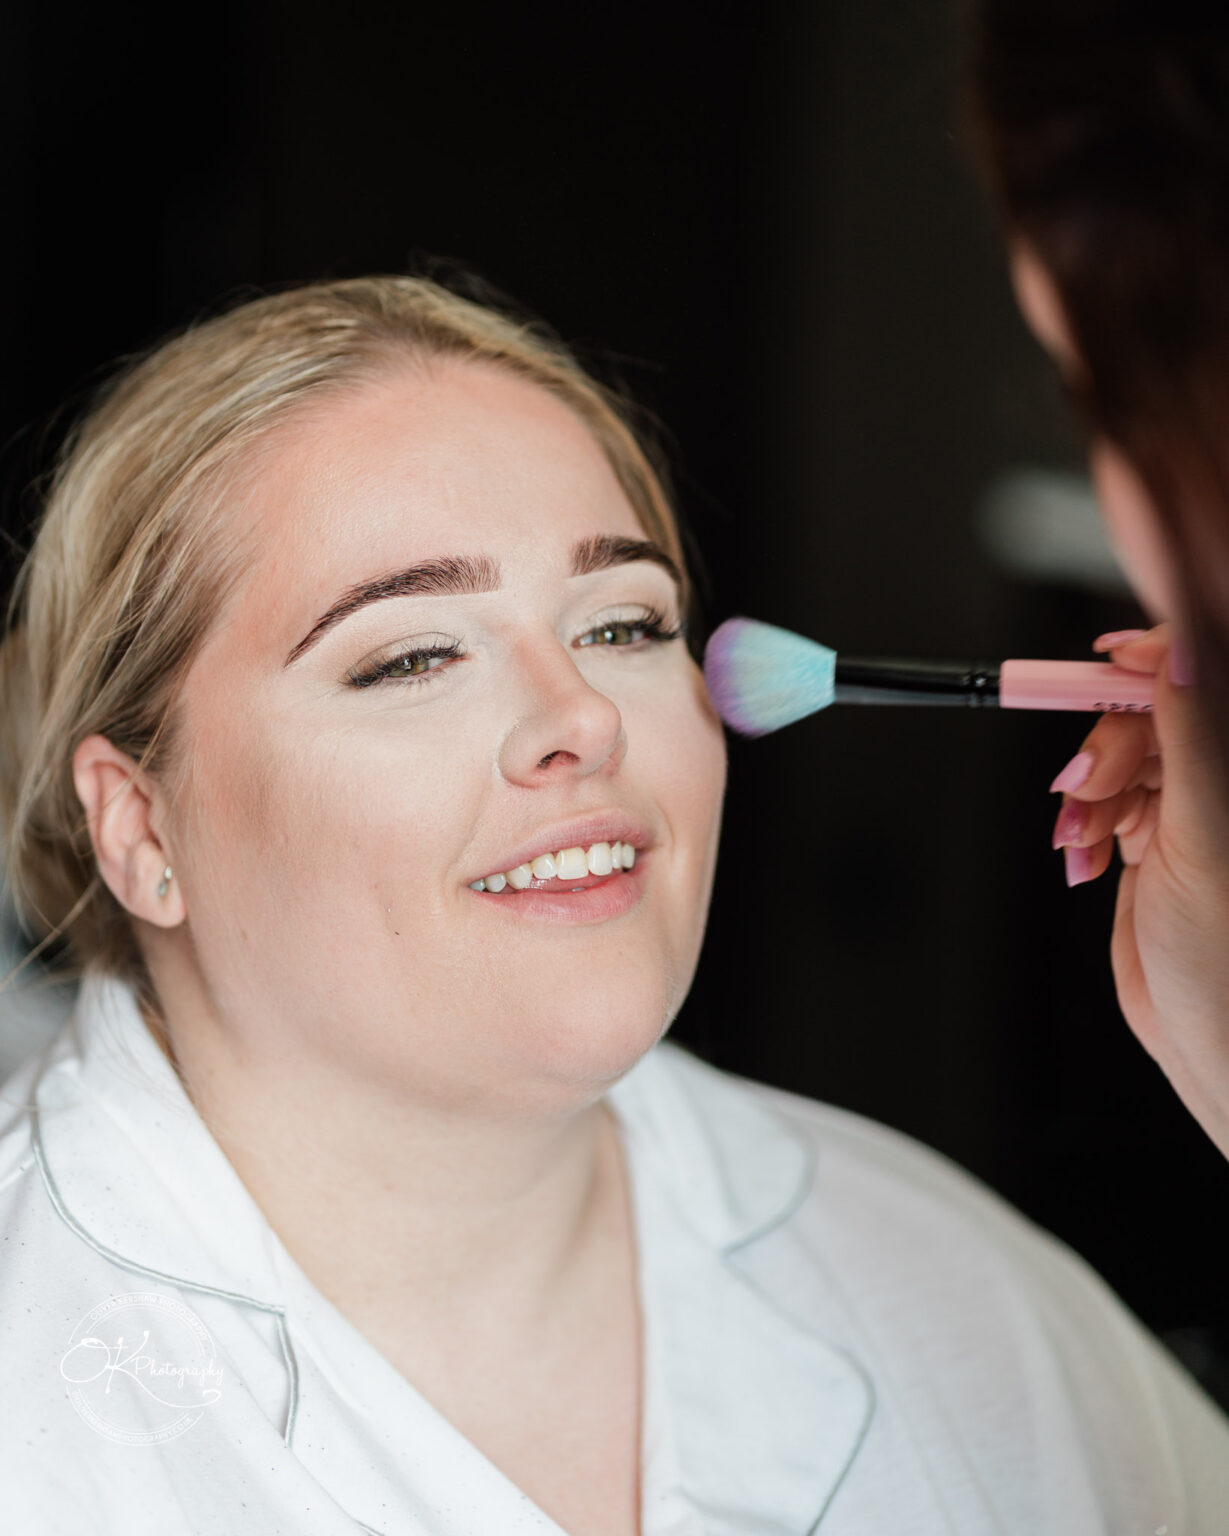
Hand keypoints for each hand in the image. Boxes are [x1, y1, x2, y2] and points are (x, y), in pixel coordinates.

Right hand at [1049, 624, 1228, 1159]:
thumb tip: (1179, 653)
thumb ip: (1192, 737)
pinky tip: (1086, 855)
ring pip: (1120, 754)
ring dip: (1088, 791)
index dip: (1153, 658)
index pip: (1199, 673)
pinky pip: (1107, 798)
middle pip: (1150, 709)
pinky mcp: (1159, 836)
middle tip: (1088, 787)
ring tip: (1086, 839)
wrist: (1215, 1047)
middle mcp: (1221, 777)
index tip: (1107, 662)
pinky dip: (1084, 823)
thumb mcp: (1204, 838)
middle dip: (1106, 743)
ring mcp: (1192, 806)